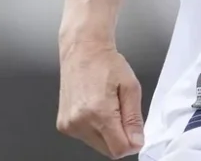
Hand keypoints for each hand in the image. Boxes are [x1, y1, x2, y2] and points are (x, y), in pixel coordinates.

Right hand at [57, 40, 145, 157]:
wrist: (83, 51)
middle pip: (108, 150)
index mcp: (98, 112)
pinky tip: (96, 108)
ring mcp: (69, 125)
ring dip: (108, 134)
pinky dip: (96, 129)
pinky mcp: (63, 125)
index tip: (136, 133)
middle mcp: (79, 122)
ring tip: (108, 107)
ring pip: (97, 146)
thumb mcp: (131, 87)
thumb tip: (136, 143)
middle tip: (122, 112)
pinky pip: (86, 138)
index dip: (132, 144)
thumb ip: (134, 119)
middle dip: (120, 138)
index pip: (118, 149)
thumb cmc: (106, 63)